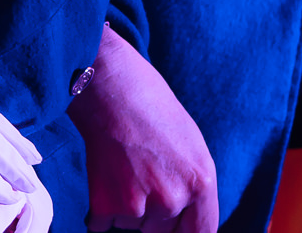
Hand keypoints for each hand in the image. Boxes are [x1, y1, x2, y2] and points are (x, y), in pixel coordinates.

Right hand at [69, 26, 216, 232]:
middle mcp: (174, 199)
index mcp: (202, 182)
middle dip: (151, 212)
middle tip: (140, 172)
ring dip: (124, 206)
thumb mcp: (191, 144)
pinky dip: (99, 207)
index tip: (172, 230)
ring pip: (131, 225)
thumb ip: (194, 186)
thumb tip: (188, 219)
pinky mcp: (105, 206)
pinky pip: (102, 225)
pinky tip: (104, 173)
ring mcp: (139, 205)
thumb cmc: (150, 105)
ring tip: (123, 165)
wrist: (108, 83)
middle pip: (161, 231)